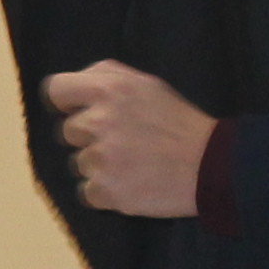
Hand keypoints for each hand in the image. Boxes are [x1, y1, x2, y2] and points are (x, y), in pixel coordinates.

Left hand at [44, 62, 215, 218]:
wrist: (211, 165)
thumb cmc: (178, 123)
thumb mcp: (147, 85)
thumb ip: (108, 76)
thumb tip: (74, 86)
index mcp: (110, 89)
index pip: (57, 89)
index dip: (66, 102)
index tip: (79, 112)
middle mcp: (99, 121)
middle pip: (68, 132)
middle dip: (90, 137)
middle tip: (124, 142)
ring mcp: (101, 158)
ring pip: (79, 163)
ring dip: (100, 166)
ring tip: (133, 164)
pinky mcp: (105, 190)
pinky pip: (88, 191)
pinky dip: (106, 192)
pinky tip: (131, 183)